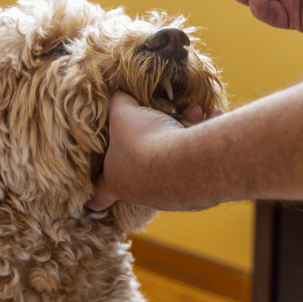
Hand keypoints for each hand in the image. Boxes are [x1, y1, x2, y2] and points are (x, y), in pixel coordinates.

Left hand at [87, 93, 222, 211]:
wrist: (183, 163)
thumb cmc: (143, 140)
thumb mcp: (122, 113)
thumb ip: (119, 103)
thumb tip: (120, 96)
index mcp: (117, 180)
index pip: (100, 193)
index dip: (95, 197)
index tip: (91, 205)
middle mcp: (144, 193)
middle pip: (144, 170)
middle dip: (154, 143)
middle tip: (162, 123)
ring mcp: (172, 195)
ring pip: (176, 162)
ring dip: (184, 134)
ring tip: (193, 113)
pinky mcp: (198, 189)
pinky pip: (200, 160)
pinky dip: (204, 139)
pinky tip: (211, 117)